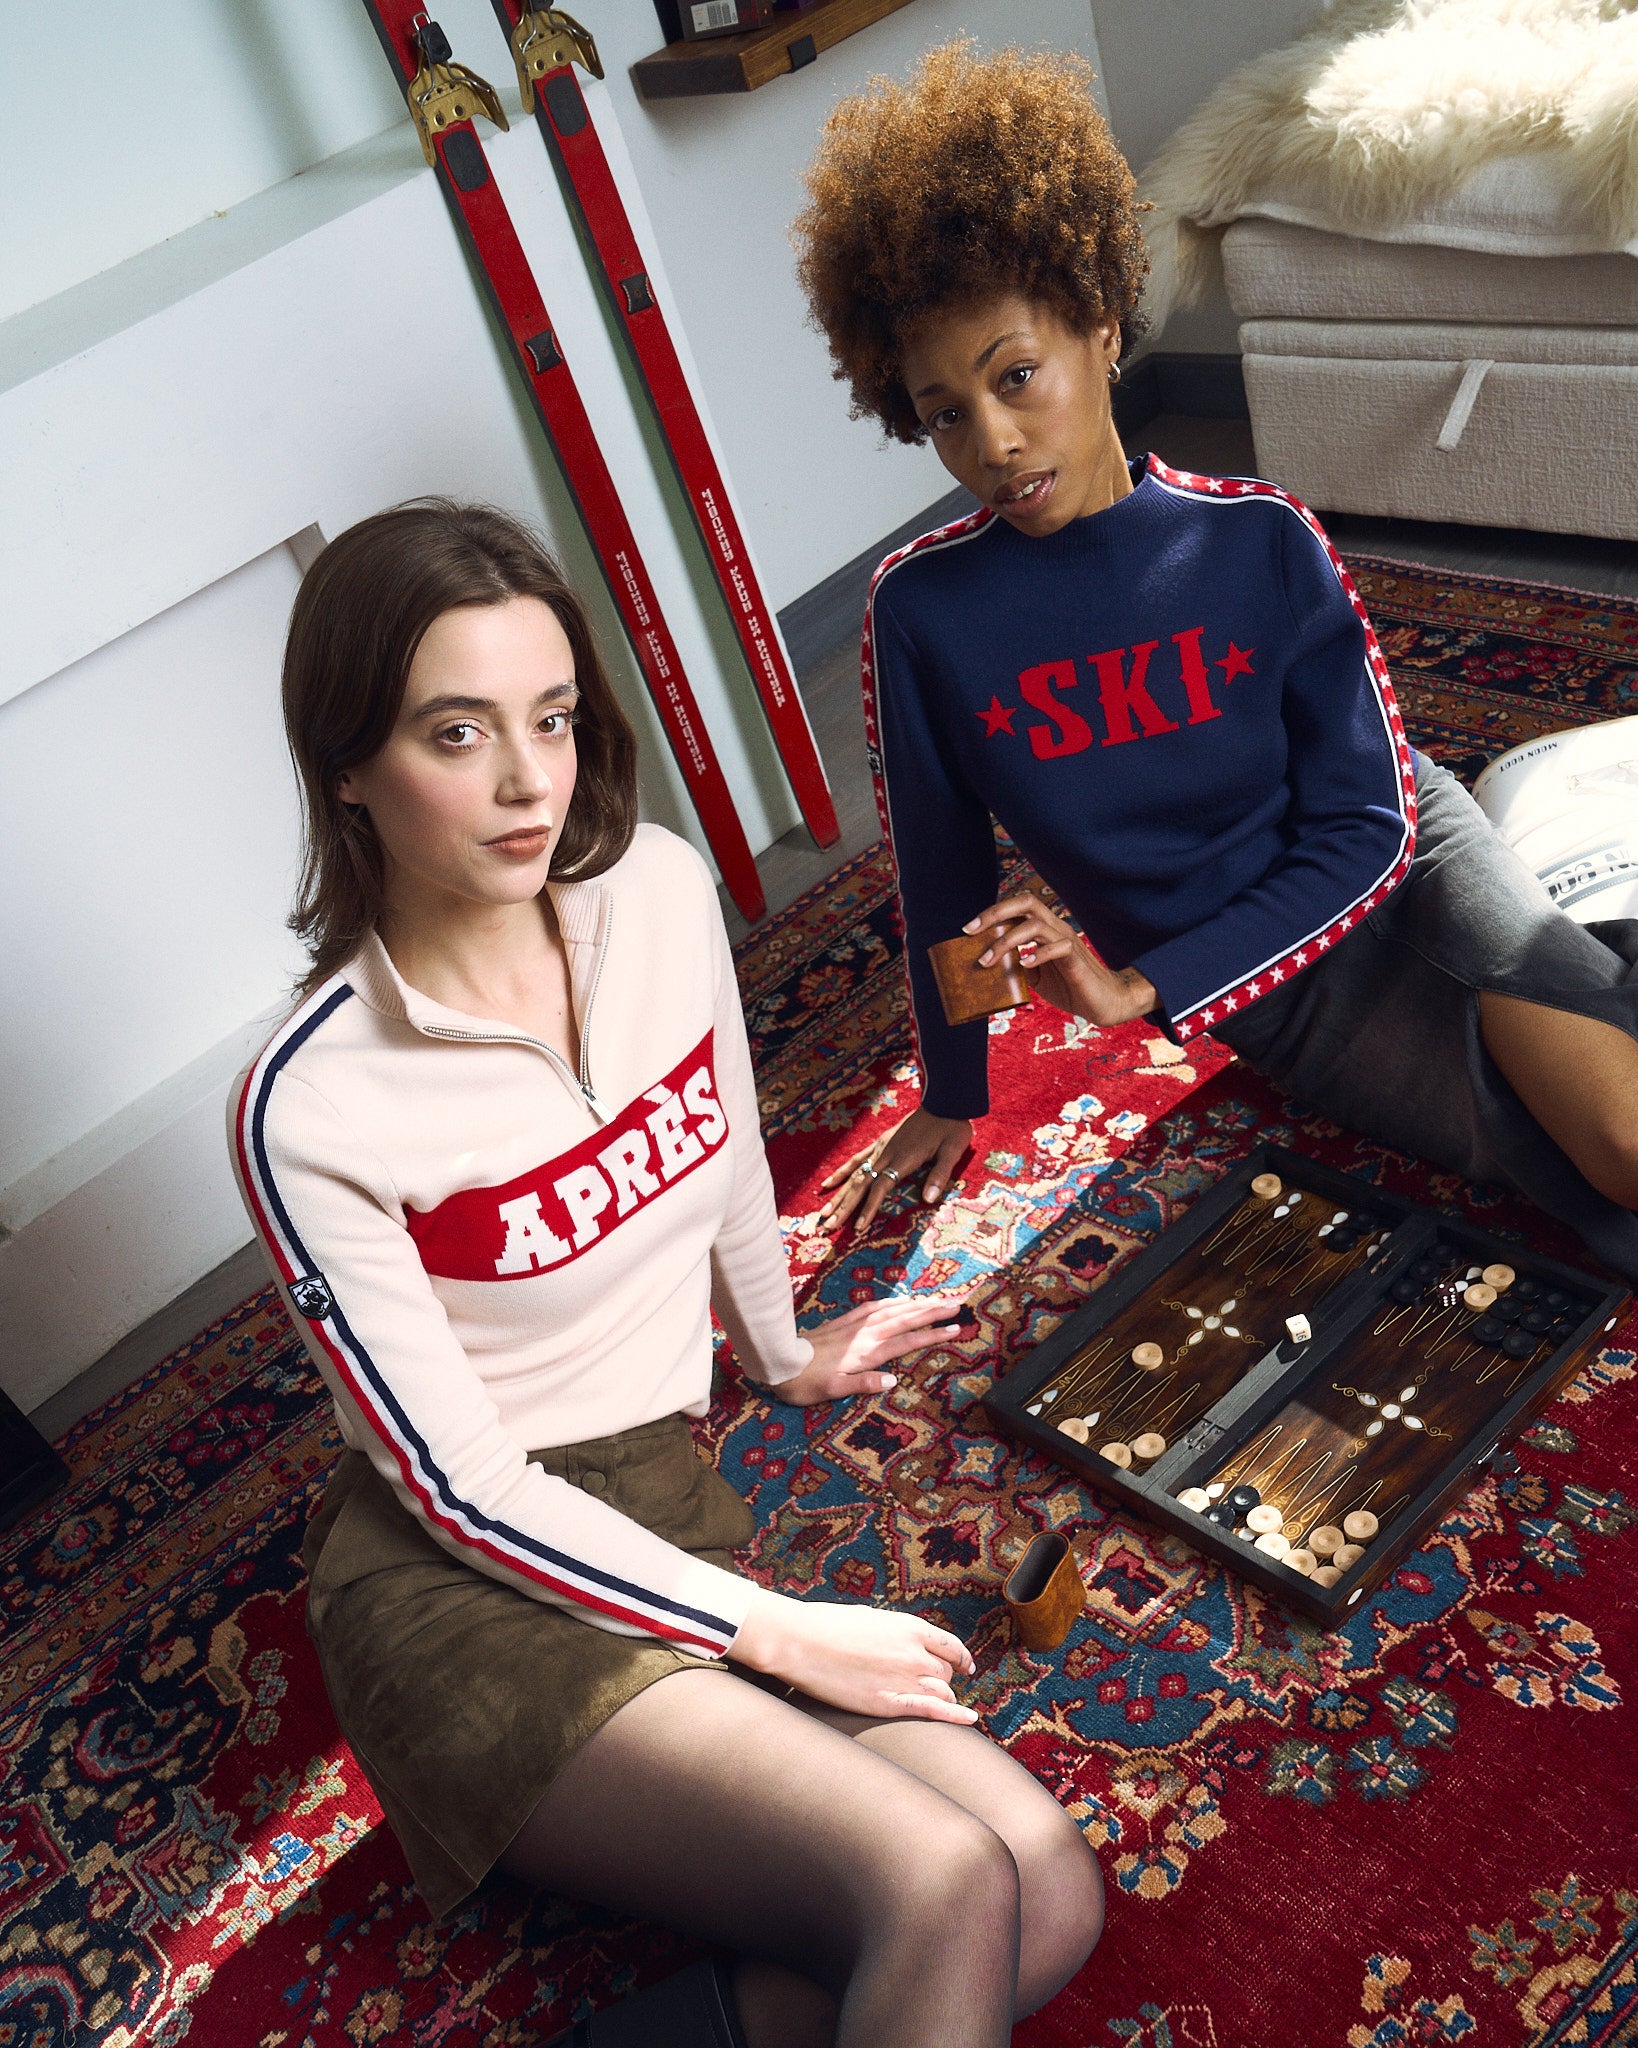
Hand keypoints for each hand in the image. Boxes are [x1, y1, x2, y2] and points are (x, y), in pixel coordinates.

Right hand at [733, 1587, 978, 1722]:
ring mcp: (903, 1680)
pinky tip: (971, 1720)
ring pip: (942, 1693)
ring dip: (941, 1698)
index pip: (950, 1647)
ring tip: (933, 1703)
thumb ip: (895, 1633)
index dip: (961, 1659)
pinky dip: (956, 1716)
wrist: (800, 1641)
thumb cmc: (828, 1625)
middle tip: (928, 1685)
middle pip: (945, 1673)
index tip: (965, 1666)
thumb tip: (906, 1643)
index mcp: (910, 1627)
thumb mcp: (871, 1618)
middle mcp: (914, 1653)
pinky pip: (934, 1712)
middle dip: (940, 1679)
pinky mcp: (889, 1704)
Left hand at [774, 1292, 966, 1405]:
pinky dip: (890, 1302)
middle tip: (957, 1304)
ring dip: (916, 1304)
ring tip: (936, 1300)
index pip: (907, 1340)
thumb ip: (863, 1384)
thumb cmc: (805, 1381)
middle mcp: (864, 1334)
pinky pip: (872, 1307)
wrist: (778, 1361)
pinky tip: (898, 1301)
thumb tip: (893, 1382)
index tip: (956, 1328)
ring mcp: (854, 1325)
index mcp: (866, 1352)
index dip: (933, 1334)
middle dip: (932, 1311)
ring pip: (892, 1310)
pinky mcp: (843, 1322)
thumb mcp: (833, 1390)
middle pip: (905, 1319)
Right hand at [817, 1107, 972, 1231]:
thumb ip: (939, 1175)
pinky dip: (842, 1172)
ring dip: (839, 1195)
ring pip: (854, 1174)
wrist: (944, 1100)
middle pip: (860, 1184)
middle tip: (828, 1227)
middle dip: (844, 1207)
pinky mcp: (881, 1142)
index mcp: (903, 1158)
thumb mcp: (952, 1151)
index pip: (880, 1187)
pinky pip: (857, 1159)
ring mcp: (881, 1147)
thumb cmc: (951, 1127)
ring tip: (823, 1213)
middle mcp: (886, 1153)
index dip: (868, 1208)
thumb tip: (928, 1199)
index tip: (858, 1227)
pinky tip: (828, 1183)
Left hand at [965, 893, 1155, 1026]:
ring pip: (1035, 925)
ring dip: (1006, 941)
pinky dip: (1037, 955)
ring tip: (988, 960)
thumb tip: (989, 967)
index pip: (1018, 907)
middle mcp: (1056, 928)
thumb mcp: (1035, 978)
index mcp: (1045, 929)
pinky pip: (1057, 948)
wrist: (1103, 1003)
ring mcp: (1067, 941)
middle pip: (1026, 903)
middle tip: (971, 931)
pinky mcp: (1076, 959)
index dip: (992, 913)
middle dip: (995, 913)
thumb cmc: (1070, 987)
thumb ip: (1015, 967)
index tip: (968, 931)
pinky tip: (1023, 966)